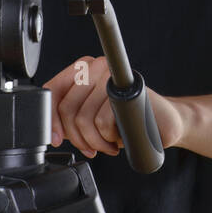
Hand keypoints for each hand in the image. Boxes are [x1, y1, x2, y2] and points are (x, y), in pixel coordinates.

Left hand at [44, 56, 184, 158]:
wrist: (163, 122)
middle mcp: (97, 65)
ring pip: (84, 118)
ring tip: (107, 144)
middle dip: (78, 137)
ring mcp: (113, 75)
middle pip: (67, 108)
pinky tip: (117, 139)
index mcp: (83, 69)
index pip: (52, 91)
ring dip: (95, 141)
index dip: (50, 120)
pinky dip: (109, 138)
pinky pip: (103, 121)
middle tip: (91, 147)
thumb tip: (48, 130)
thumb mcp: (90, 116)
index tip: (56, 139)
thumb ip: (69, 116)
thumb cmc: (125, 120)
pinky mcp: (127, 90)